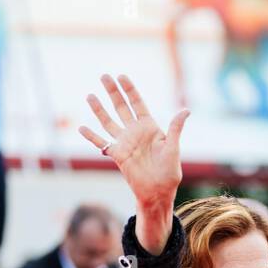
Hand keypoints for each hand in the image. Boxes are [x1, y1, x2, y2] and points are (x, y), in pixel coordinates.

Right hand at [79, 74, 188, 209]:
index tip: (121, 76)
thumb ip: (175, 128)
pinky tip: (82, 128)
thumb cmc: (169, 172)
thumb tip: (186, 110)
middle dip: (113, 92)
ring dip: (99, 110)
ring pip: (108, 122)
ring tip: (90, 96)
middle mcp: (135, 132)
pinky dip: (91, 136)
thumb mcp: (173, 148)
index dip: (129, 90)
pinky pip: (101, 143)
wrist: (158, 191)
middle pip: (120, 107)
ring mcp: (124, 142)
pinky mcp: (117, 155)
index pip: (137, 103)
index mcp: (149, 127)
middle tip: (104, 76)